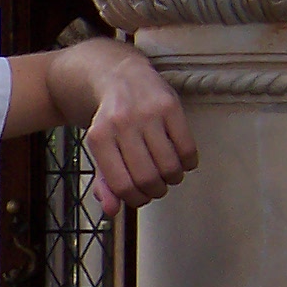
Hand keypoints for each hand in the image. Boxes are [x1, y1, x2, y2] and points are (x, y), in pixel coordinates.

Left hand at [79, 47, 198, 216]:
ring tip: (168, 175)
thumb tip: (112, 211)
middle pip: (147, 178)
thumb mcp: (99, 150)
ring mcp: (147, 113)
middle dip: (155, 192)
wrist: (117, 75)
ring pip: (169, 166)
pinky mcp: (170, 105)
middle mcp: (122, 123)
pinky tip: (181, 161)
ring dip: (172, 179)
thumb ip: (104, 182)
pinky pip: (187, 148)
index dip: (135, 199)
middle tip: (156, 188)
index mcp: (99, 137)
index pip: (122, 185)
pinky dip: (187, 163)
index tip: (140, 198)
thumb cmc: (109, 121)